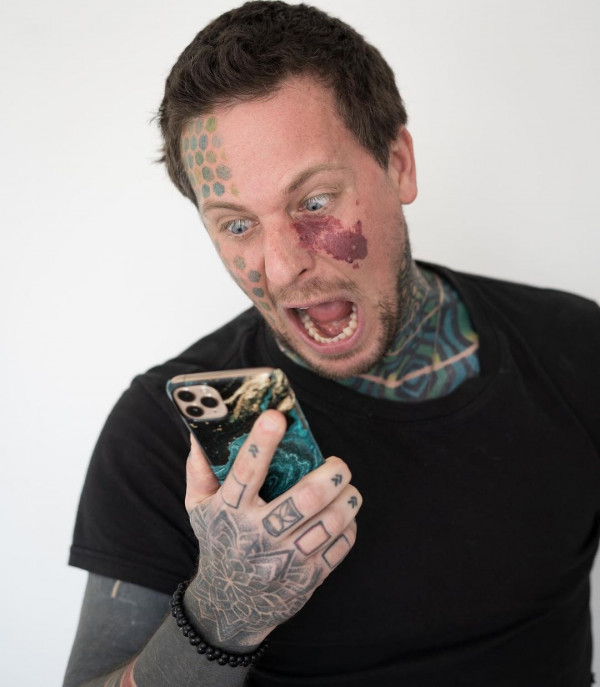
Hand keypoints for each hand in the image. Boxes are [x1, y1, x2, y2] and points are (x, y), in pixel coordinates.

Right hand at [184, 409, 360, 650]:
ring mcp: (285, 559)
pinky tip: (345, 515)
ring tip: (348, 487)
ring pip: (329, 522)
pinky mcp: (307, 578)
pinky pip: (340, 546)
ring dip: (347, 499)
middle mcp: (258, 535)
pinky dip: (349, 526)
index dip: (261, 442)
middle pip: (304, 499)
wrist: (229, 605)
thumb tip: (199, 433)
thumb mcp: (197, 508)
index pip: (246, 472)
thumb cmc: (218, 542)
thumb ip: (199, 469)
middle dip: (330, 475)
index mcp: (230, 512)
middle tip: (338, 464)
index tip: (277, 416)